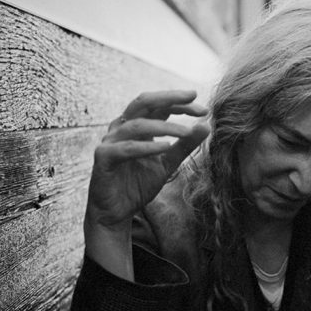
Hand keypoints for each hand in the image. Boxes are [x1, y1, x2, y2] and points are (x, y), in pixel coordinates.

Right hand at [86, 90, 209, 229]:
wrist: (116, 212)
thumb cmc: (138, 185)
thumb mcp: (168, 163)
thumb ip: (185, 145)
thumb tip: (206, 125)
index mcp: (137, 126)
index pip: (159, 107)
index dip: (180, 104)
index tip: (203, 110)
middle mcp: (122, 128)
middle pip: (144, 102)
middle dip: (169, 99)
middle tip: (192, 98)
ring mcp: (110, 141)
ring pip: (138, 125)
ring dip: (165, 127)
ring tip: (187, 132)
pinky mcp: (103, 157)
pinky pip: (126, 148)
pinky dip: (147, 146)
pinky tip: (166, 147)